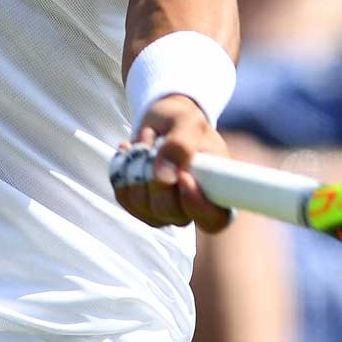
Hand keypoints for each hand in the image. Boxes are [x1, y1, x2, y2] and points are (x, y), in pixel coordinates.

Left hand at [113, 95, 232, 232]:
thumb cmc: (183, 122)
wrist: (163, 121)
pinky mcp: (140, 207)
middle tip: (157, 145)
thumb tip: (164, 177)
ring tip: (147, 143)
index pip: (215, 219)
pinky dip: (123, 171)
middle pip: (171, 213)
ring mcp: (165, 211)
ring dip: (138, 170)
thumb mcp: (188, 121)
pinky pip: (125, 198)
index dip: (198, 206)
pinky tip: (132, 153)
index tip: (183, 177)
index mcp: (217, 192)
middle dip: (157, 179)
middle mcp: (191, 208)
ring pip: (144, 206)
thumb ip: (181, 144)